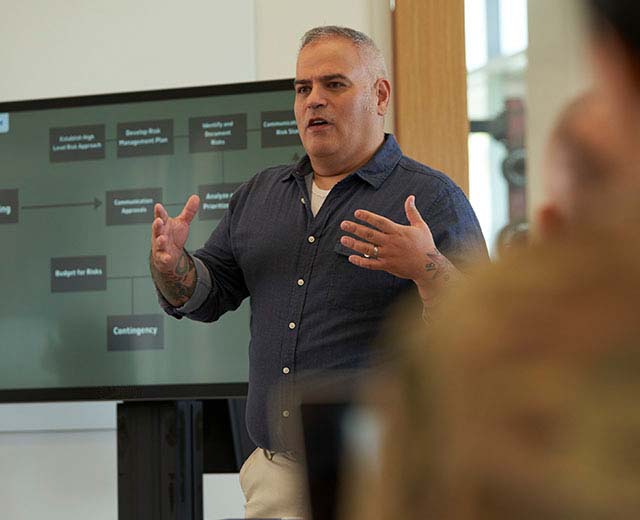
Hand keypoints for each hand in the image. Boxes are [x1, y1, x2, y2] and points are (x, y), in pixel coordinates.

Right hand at [150, 194, 199, 273]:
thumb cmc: (173, 237)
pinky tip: (168, 257)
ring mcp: (160, 246)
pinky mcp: (162, 257)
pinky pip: (163, 258)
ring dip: (160, 241)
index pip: (161, 216)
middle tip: (158, 221)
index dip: (159, 212)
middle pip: (157, 229)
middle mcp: (159, 234)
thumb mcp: (182, 223)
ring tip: (162, 238)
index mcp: (164, 224)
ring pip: (158, 243)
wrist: (169, 255)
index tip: (158, 206)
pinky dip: (165, 258)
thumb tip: (196, 197)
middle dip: (157, 225)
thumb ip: (188, 211)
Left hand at [340, 195, 457, 300]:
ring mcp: (388, 255)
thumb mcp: (420, 226)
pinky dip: (361, 261)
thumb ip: (412, 212)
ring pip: (367, 249)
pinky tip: (351, 258)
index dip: (368, 217)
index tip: (357, 213)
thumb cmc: (425, 244)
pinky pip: (371, 264)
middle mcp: (391, 243)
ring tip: (343, 239)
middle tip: (343, 224)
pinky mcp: (387, 266)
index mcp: (398, 231)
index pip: (380, 222)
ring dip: (354, 244)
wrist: (428, 266)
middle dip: (356, 229)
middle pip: (370, 234)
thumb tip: (410, 197)